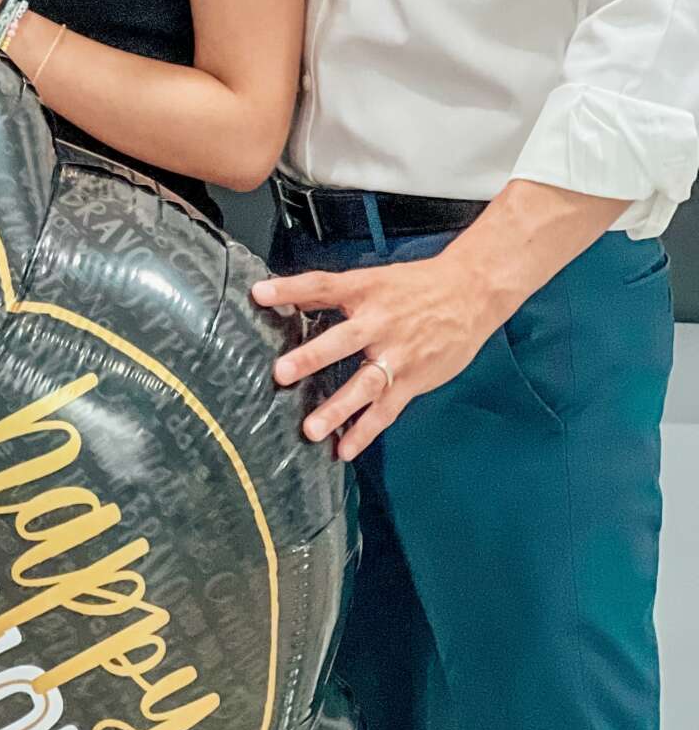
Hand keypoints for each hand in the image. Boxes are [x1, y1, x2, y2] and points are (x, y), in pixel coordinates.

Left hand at [252, 252, 503, 459]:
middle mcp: (380, 322)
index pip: (322, 286)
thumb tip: (291, 297)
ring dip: (337, 407)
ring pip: (365, 384)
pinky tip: (344, 449)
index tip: (259, 294)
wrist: (471, 293)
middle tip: (281, 373)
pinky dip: (365, 431)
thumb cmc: (417, 285)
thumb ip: (334, 293)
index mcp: (365, 291)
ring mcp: (398, 354)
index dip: (290, 289)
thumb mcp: (375, 279)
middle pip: (342, 340)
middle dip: (312, 357)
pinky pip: (386, 409)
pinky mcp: (414, 379)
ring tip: (310, 430)